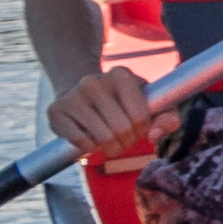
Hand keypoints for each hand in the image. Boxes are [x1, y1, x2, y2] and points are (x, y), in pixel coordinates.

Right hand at [45, 67, 161, 164]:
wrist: (78, 91)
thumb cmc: (120, 102)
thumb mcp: (147, 103)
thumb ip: (165, 117)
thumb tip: (157, 134)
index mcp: (122, 75)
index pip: (141, 117)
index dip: (142, 130)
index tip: (137, 128)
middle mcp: (95, 81)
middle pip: (122, 129)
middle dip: (127, 142)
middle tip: (123, 138)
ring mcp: (73, 95)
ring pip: (102, 138)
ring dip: (110, 148)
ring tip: (109, 141)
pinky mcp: (56, 111)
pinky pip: (80, 141)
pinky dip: (89, 148)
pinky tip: (90, 139)